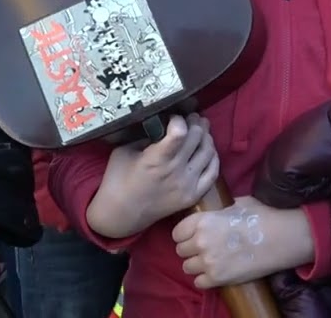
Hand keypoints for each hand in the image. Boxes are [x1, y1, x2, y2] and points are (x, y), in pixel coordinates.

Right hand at [87, 114, 218, 237]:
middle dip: (195, 122)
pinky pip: (213, 171)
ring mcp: (187, 185)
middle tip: (191, 117)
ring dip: (206, 136)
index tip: (174, 116)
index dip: (180, 119)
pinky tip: (207, 148)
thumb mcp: (124, 150)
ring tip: (200, 129)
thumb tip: (163, 121)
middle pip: (197, 137)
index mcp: (156, 160)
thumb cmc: (117, 179)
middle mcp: (175, 172)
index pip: (179, 133)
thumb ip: (145, 135)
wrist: (120, 214)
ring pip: (208, 151)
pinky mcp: (193, 195)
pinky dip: (213, 156)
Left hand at [173, 196, 310, 288]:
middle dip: (191, 249)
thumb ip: (219, 211)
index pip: (177, 232)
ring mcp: (208, 262)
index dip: (185, 233)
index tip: (194, 235)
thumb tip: (214, 212)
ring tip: (213, 260)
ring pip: (187, 267)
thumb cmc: (264, 216)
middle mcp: (201, 242)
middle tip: (207, 247)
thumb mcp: (239, 204)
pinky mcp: (218, 279)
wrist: (282, 237)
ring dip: (197, 264)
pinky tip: (219, 271)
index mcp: (203, 221)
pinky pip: (199, 282)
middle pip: (180, 250)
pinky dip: (206, 279)